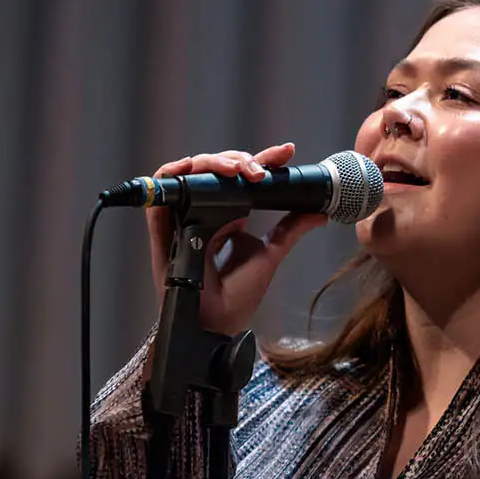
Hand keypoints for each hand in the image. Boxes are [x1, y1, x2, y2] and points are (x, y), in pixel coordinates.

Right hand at [146, 143, 326, 335]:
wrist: (217, 325)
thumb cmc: (238, 296)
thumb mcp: (270, 256)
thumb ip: (291, 230)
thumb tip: (320, 212)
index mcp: (229, 217)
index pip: (242, 179)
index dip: (262, 160)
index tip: (286, 153)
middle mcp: (205, 214)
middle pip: (216, 171)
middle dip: (239, 160)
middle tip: (259, 168)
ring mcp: (184, 221)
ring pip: (190, 176)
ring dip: (211, 164)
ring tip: (236, 169)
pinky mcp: (164, 233)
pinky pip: (159, 197)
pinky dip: (169, 176)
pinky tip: (188, 168)